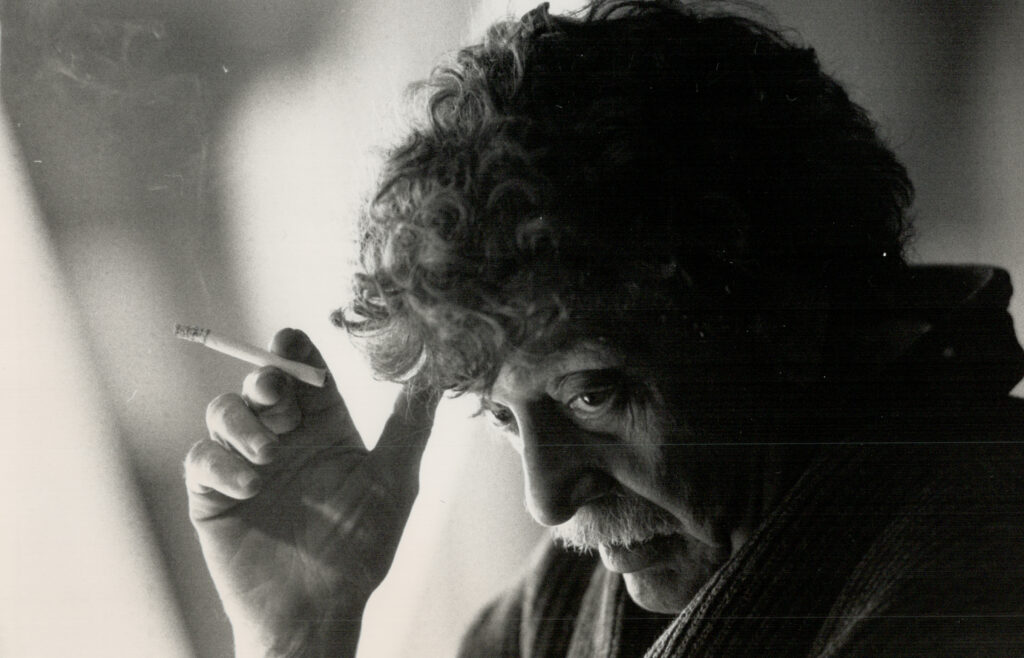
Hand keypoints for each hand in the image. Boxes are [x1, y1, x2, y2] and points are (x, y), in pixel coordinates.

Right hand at [184, 329, 437, 656]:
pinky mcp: (213, 492)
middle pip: (261, 381)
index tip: (292, 340)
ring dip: (242, 421)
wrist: (316, 607)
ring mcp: (245, 462)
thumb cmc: (359, 547)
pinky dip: (222, 463)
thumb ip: (408, 427)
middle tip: (280, 400)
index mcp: (324, 427)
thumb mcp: (392, 482)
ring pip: (225, 411)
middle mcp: (283, 437)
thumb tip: (436, 375)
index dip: (296, 350)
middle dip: (266, 379)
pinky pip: (202, 458)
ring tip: (268, 454)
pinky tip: (250, 486)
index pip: (307, 372)